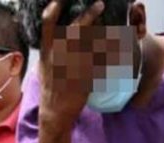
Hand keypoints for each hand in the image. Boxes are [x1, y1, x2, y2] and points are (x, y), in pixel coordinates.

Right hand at [39, 0, 104, 131]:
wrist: (55, 111)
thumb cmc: (51, 87)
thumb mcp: (45, 65)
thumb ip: (52, 49)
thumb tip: (60, 33)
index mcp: (47, 49)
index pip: (48, 22)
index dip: (55, 7)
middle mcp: (59, 54)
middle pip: (75, 28)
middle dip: (89, 14)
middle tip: (100, 4)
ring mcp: (73, 65)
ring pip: (92, 43)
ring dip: (105, 33)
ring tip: (115, 28)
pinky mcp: (85, 76)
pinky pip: (100, 61)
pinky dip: (109, 53)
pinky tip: (118, 47)